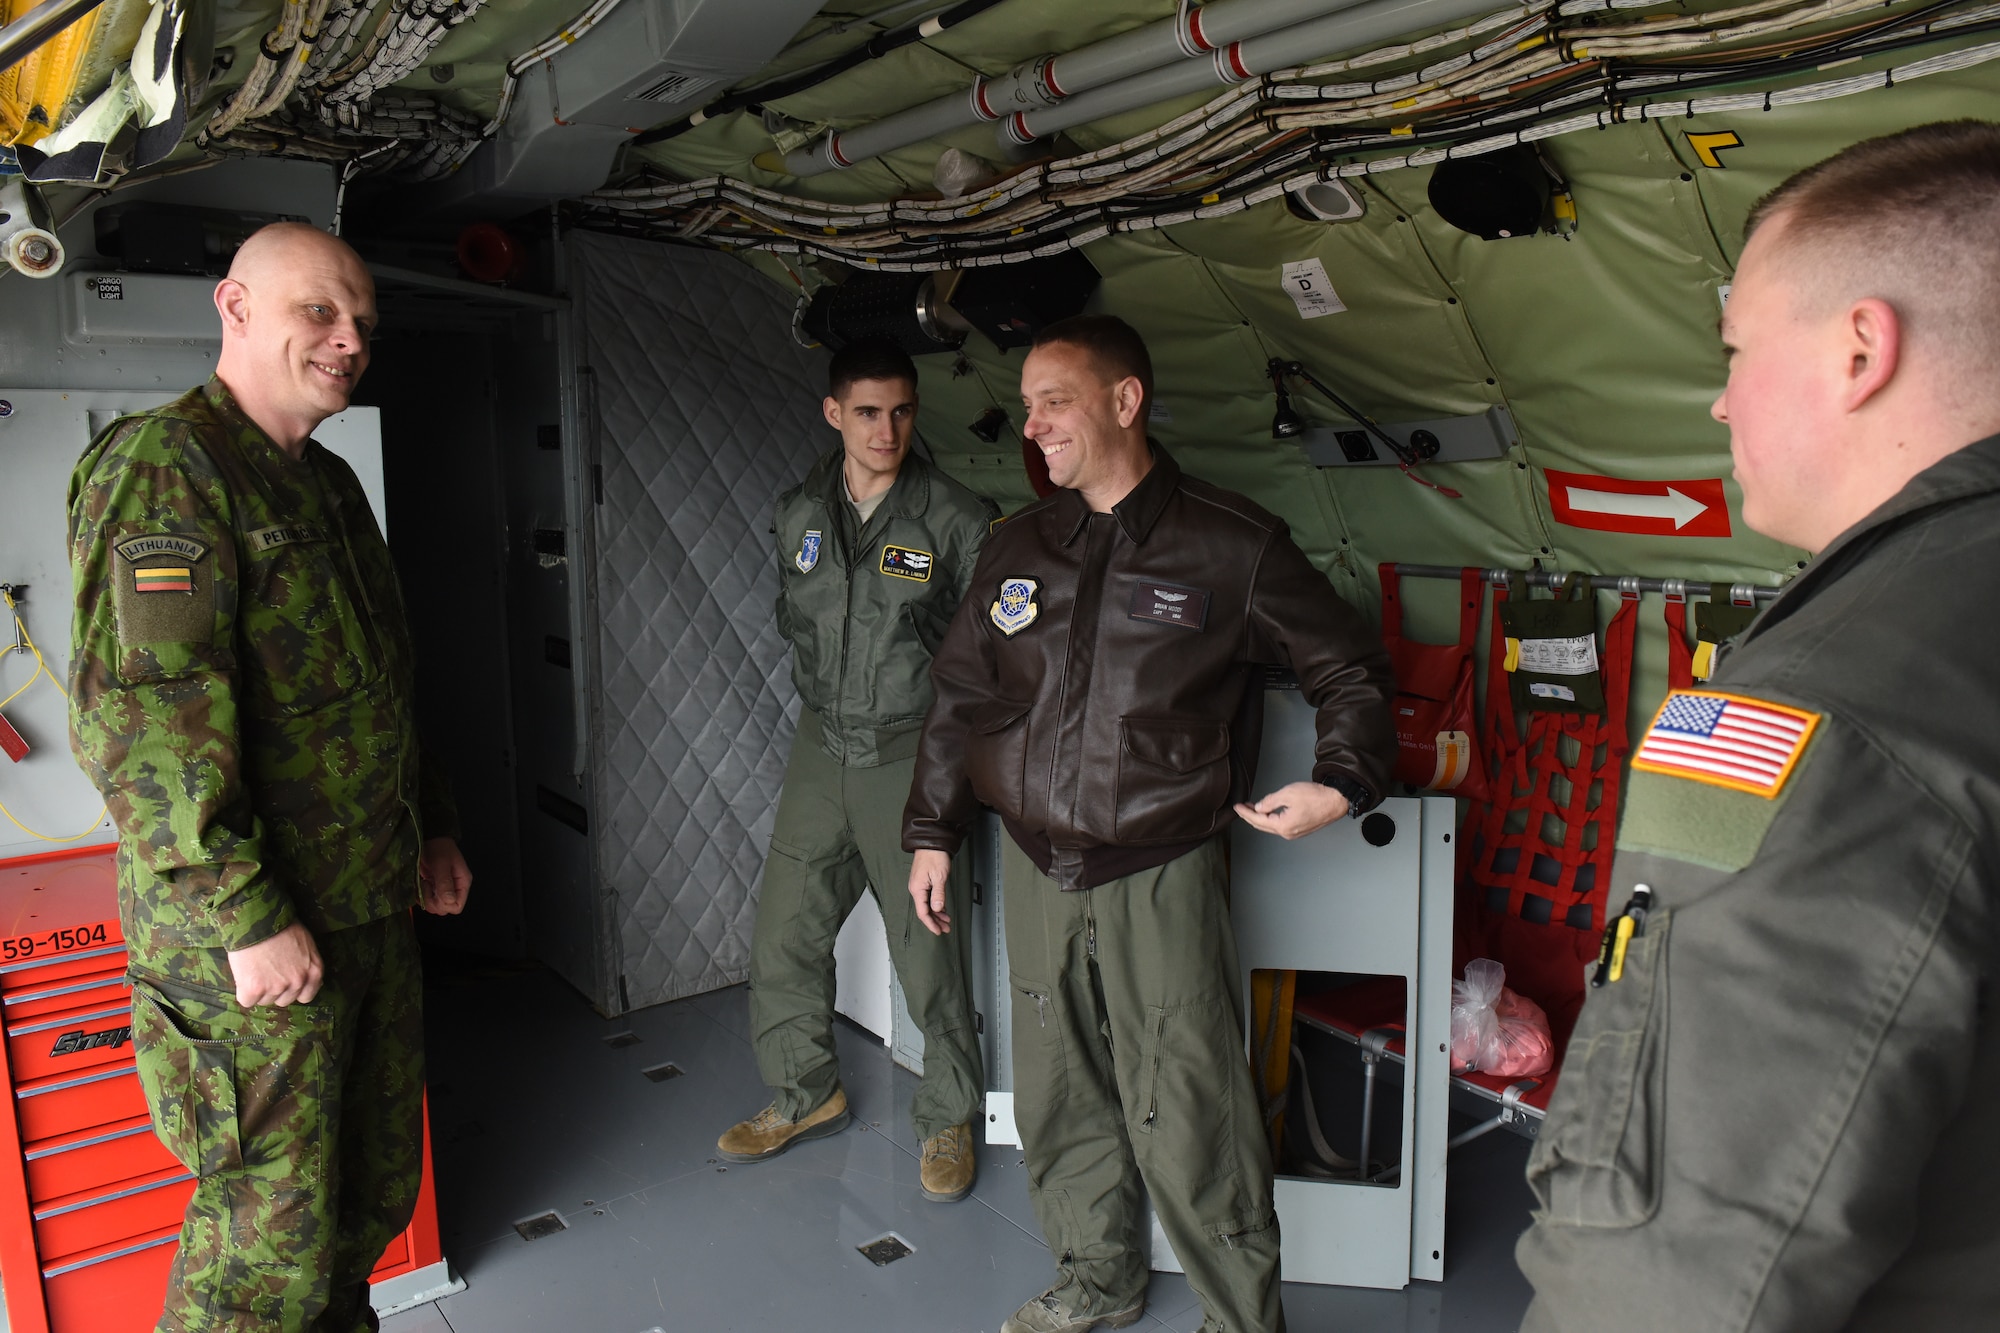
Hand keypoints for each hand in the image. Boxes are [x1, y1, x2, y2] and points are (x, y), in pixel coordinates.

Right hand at [226, 922, 323, 1006]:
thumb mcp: (306, 943)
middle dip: (274, 989)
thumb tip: (305, 978)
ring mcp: (276, 987)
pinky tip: (244, 974)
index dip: (292, 990)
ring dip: (258, 989)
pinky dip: (243, 991)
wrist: (258, 919)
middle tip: (265, 971)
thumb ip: (307, 964)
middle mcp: (298, 982)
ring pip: (264, 1001)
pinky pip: (247, 1001)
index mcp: (314, 971)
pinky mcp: (254, 989)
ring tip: (255, 968)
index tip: (283, 983)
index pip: (306, 996)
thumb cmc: (281, 925)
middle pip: (283, 1000)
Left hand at [419, 837, 472, 914]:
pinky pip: (427, 900)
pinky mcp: (433, 888)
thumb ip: (445, 883)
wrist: (430, 839)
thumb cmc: (439, 848)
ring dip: (426, 898)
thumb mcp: (441, 864)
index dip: (445, 904)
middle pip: (445, 908)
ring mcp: (443, 889)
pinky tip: (420, 884)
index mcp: (462, 883)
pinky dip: (420, 896)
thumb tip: (449, 901)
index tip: (435, 892)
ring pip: (435, 906)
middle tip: (428, 885)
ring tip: (424, 883)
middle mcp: (454, 889)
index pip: (457, 906)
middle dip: (433, 901)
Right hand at [909, 849, 953, 935]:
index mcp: (917, 889)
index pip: (923, 912)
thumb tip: (937, 909)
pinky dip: (936, 905)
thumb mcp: (939, 876)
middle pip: (925, 910)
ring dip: (937, 914)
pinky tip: (942, 909)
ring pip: (927, 905)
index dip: (931, 923)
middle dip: (935, 921)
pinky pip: (928, 897)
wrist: (932, 841)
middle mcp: (916, 888)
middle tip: (946, 928)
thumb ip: (938, 894)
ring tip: (946, 921)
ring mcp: (919, 885)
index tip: (938, 931)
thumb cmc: (934, 856)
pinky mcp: (924, 881)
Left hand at [1234, 781, 1349, 839]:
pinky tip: (1269, 812)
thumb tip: (1259, 808)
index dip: (1245, 813)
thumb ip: (1270, 801)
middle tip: (1242, 808)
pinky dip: (1271, 819)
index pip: (1257, 820)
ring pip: (1271, 826)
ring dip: (1260, 818)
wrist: (1336, 800)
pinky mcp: (1301, 829)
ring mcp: (1295, 833)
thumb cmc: (1316, 797)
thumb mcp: (1288, 794)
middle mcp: (1288, 833)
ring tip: (1252, 808)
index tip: (1237, 806)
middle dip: (1250, 816)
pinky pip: (1280, 826)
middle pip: (1263, 826)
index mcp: (1283, 826)